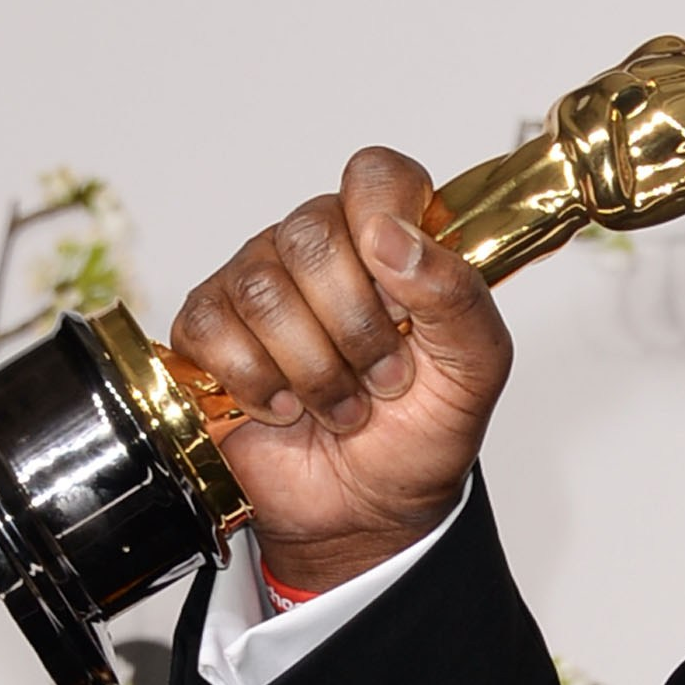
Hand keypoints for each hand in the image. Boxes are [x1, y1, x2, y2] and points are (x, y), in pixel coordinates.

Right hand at [169, 148, 513, 591]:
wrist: (369, 511)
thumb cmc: (424, 430)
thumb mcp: (477, 368)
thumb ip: (458, 293)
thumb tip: (393, 236)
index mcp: (391, 240)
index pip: (376, 174)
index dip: (385, 220)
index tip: (402, 292)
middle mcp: (320, 250)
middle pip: (311, 234)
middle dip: (355, 325)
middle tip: (384, 377)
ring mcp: (257, 284)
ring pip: (261, 287)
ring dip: (314, 367)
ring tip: (343, 405)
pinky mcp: (206, 329)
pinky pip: (210, 327)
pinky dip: (257, 382)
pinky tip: (286, 407)